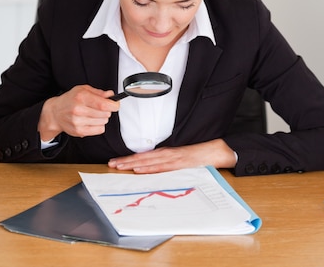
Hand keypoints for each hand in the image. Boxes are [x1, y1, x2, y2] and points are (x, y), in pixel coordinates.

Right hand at [38, 85, 119, 140]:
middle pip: (105, 114)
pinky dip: (99, 125)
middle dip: (107, 110)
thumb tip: (110, 95)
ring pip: (103, 122)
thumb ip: (98, 92)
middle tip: (100, 108)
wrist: (55, 112)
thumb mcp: (83, 90)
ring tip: (93, 114)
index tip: (115, 104)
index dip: (114, 105)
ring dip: (102, 118)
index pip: (103, 105)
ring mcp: (78, 122)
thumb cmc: (71, 99)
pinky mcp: (79, 131)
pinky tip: (91, 121)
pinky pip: (100, 130)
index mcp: (81, 97)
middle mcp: (79, 110)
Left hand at [108, 139, 236, 173]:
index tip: (115, 162)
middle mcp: (165, 154)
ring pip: (148, 162)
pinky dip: (148, 167)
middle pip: (141, 158)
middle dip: (125, 161)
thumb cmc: (196, 157)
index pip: (143, 156)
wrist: (213, 152)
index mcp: (165, 153)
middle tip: (110, 164)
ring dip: (132, 164)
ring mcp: (171, 159)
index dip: (128, 159)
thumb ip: (166, 164)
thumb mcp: (178, 159)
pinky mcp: (177, 164)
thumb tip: (151, 170)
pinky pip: (160, 167)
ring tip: (118, 166)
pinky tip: (138, 169)